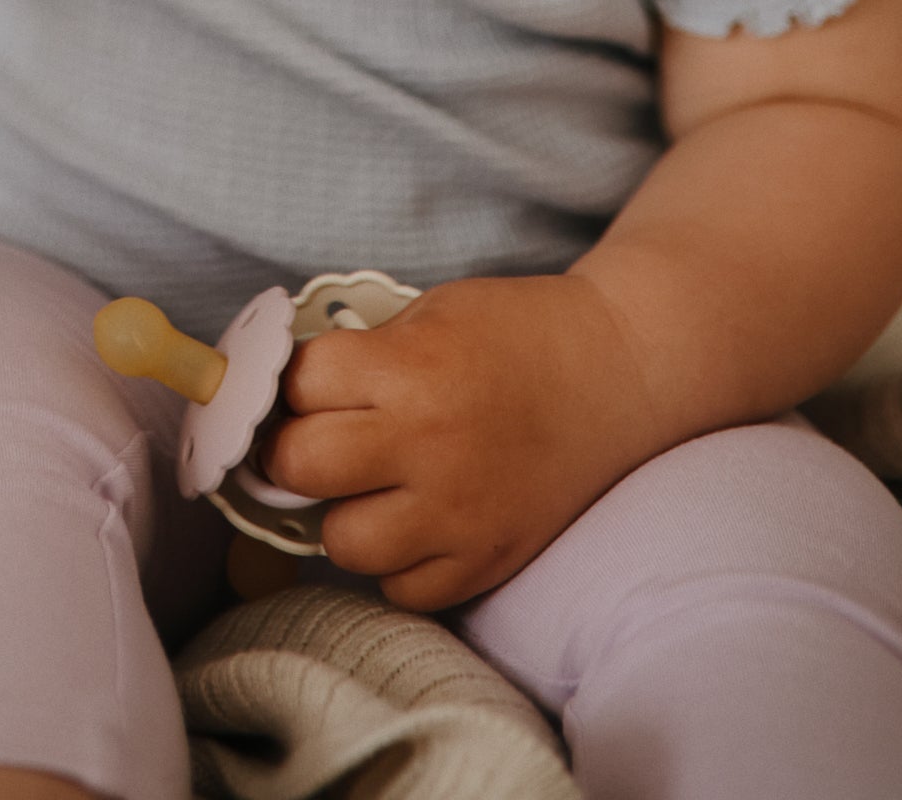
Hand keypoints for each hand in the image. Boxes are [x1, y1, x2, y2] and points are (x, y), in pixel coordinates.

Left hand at [262, 273, 666, 611]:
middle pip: (302, 466)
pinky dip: (397, 562)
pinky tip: (414, 520)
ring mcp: (459, 513)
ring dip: (344, 513)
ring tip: (369, 486)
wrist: (615, 373)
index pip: (298, 386)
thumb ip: (362, 356)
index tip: (304, 387)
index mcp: (410, 369)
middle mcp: (428, 446)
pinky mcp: (488, 560)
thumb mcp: (428, 313)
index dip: (293, 383)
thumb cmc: (516, 332)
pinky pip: (404, 589)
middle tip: (313, 439)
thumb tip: (287, 395)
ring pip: (344, 542)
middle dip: (294, 449)